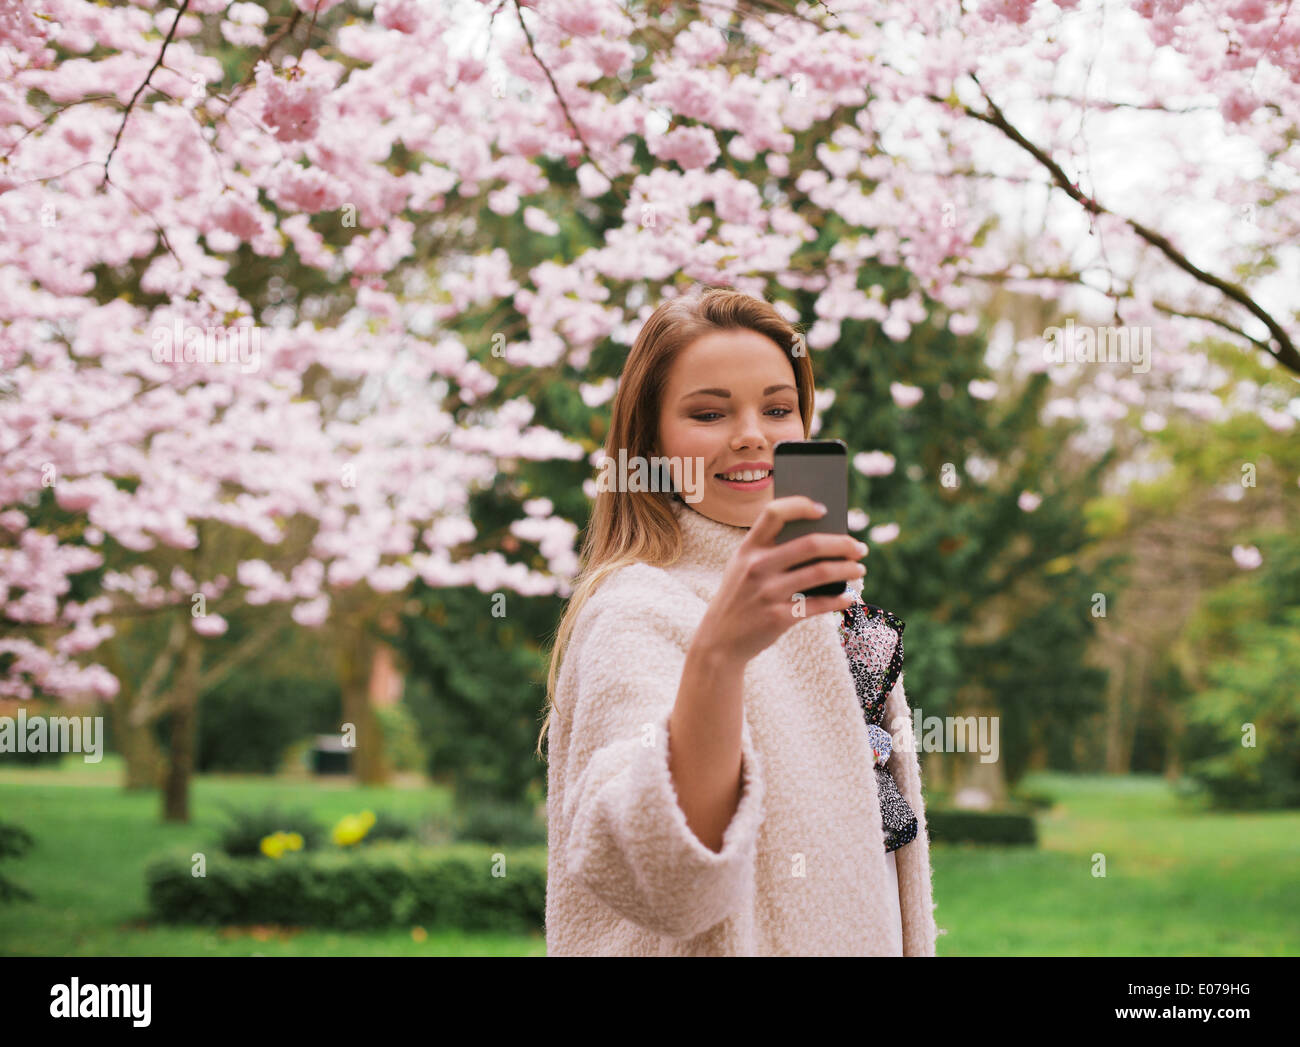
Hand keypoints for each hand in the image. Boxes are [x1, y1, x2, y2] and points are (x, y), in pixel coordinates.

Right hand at [693, 495, 866, 665]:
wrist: (719, 641)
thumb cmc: (740, 597)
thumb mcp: (742, 568)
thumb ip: (771, 551)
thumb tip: (824, 540)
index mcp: (748, 548)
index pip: (775, 513)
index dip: (801, 505)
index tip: (825, 510)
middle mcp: (757, 566)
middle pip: (810, 544)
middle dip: (843, 544)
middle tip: (860, 548)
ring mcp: (767, 592)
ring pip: (820, 573)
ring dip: (847, 569)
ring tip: (859, 569)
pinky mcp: (777, 618)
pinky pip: (818, 605)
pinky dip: (838, 600)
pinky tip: (849, 597)